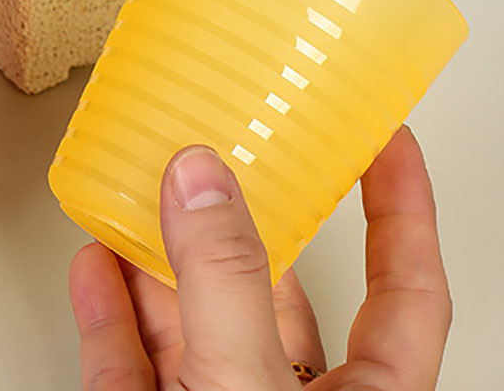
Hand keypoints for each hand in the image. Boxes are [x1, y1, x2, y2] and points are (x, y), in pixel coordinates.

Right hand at [69, 126, 450, 389]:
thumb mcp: (248, 388)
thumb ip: (225, 284)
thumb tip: (200, 178)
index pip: (407, 288)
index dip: (402, 208)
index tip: (385, 137)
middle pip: (274, 294)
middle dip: (241, 218)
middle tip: (223, 147)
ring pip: (194, 325)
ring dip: (162, 256)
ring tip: (143, 186)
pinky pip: (130, 367)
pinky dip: (109, 314)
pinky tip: (96, 264)